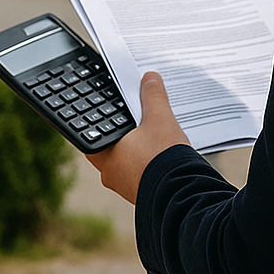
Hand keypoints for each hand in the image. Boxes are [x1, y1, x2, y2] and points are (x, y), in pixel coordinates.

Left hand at [88, 72, 189, 204]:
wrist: (179, 195)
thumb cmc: (161, 158)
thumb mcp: (159, 118)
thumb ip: (152, 96)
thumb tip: (148, 78)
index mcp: (105, 153)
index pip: (95, 130)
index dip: (105, 115)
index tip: (116, 104)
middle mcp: (110, 172)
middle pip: (113, 143)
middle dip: (126, 129)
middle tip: (139, 113)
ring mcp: (124, 184)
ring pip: (126, 157)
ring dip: (138, 144)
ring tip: (155, 129)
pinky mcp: (140, 192)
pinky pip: (139, 169)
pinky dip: (147, 158)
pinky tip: (162, 149)